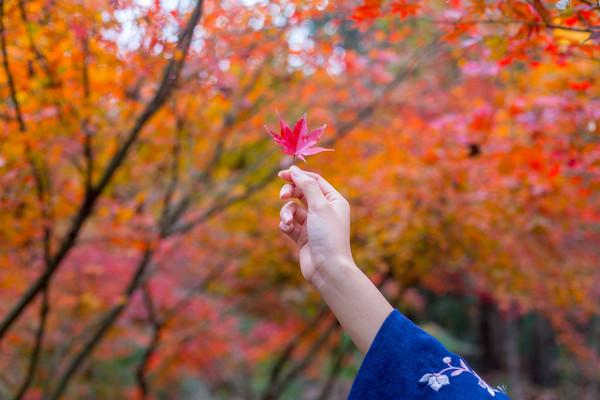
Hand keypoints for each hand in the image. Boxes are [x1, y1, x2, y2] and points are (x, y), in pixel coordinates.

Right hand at [278, 166, 352, 282]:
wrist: (327, 269)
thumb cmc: (328, 236)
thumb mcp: (319, 205)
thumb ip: (306, 185)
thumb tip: (295, 169)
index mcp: (333, 200)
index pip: (314, 181)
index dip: (298, 175)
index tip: (281, 174)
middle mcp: (324, 210)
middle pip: (301, 192)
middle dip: (290, 193)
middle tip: (282, 196)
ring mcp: (312, 224)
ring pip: (292, 209)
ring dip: (286, 213)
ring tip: (288, 222)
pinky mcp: (302, 237)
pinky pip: (289, 223)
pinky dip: (286, 225)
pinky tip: (288, 230)